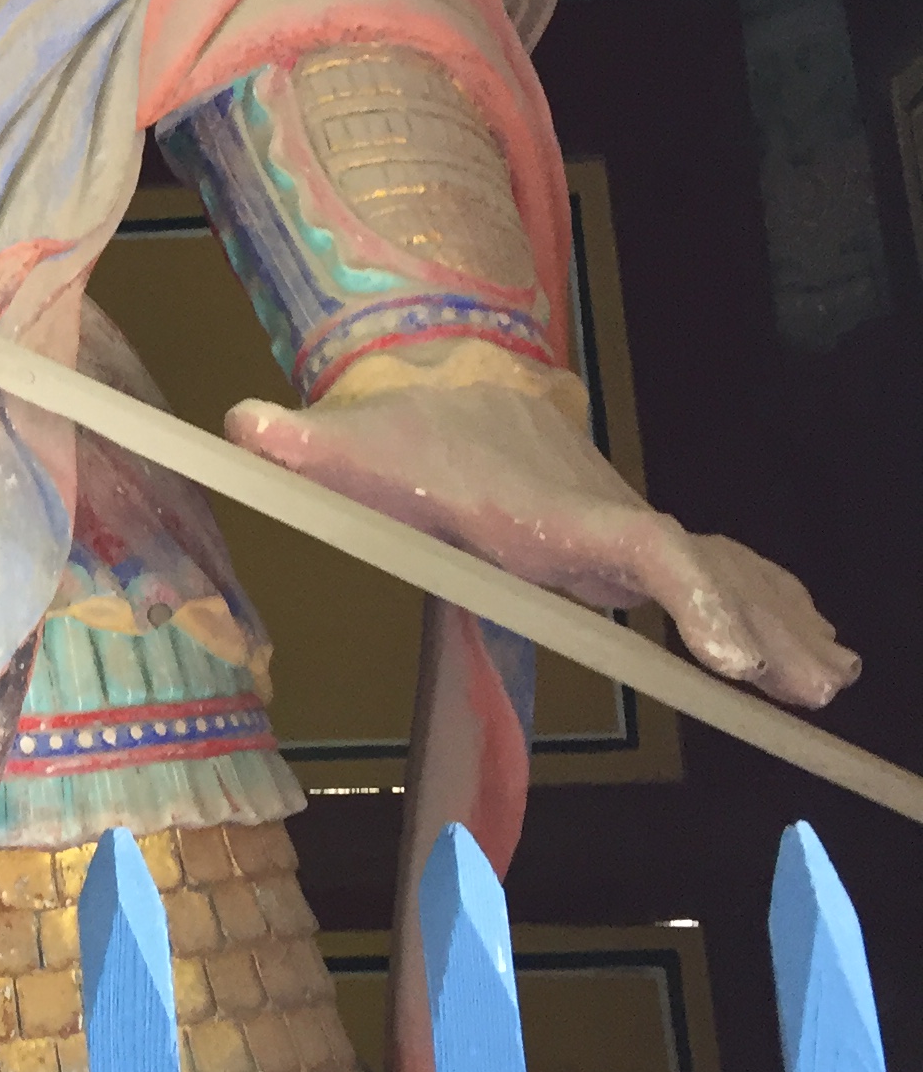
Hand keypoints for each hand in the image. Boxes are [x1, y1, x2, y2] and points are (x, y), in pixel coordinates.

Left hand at [226, 367, 857, 711]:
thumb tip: (240, 421)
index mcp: (558, 507)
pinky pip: (715, 573)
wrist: (455, 388)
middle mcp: (609, 517)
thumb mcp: (354, 444)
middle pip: (708, 568)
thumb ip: (304, 441)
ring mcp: (627, 529)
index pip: (645, 546)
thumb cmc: (407, 433)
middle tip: (815, 684)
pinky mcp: (631, 542)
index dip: (689, 590)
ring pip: (724, 570)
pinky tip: (812, 652)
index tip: (722, 649)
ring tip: (830, 680)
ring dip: (779, 619)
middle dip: (764, 623)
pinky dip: (765, 606)